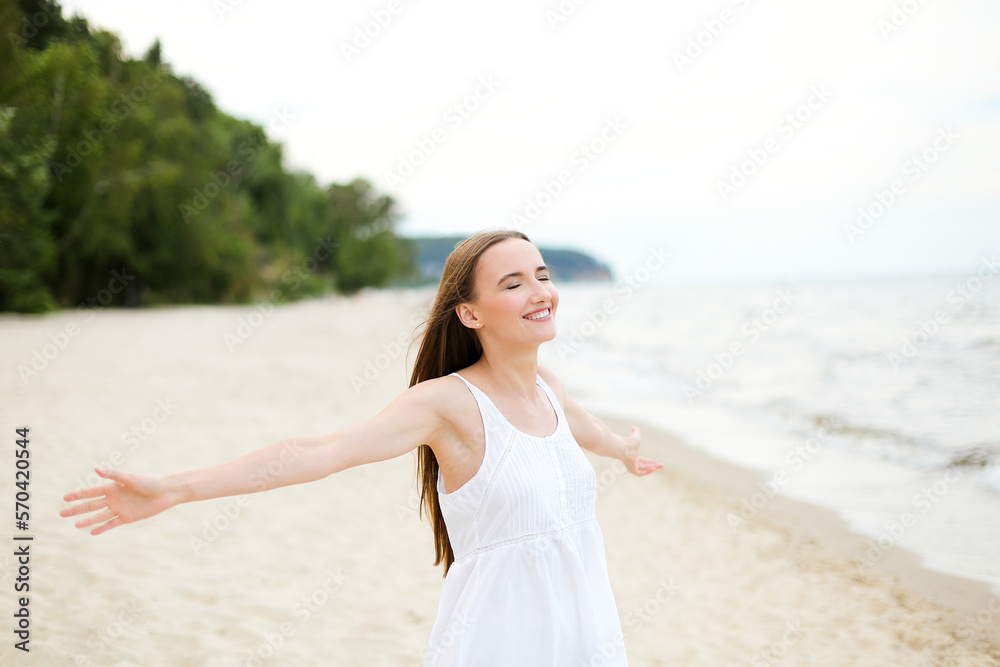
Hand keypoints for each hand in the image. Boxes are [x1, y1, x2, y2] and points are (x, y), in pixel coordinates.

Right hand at [60, 467, 179, 535]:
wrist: (165, 492)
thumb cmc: (148, 482)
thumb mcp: (129, 478)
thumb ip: (113, 475)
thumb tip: (96, 469)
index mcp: (112, 487)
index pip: (90, 492)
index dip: (77, 495)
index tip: (64, 497)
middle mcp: (113, 498)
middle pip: (91, 505)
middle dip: (76, 509)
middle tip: (61, 513)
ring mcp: (120, 508)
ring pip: (99, 516)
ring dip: (87, 520)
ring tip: (75, 525)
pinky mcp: (128, 517)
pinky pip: (112, 524)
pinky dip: (102, 528)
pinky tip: (92, 532)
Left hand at [619, 426, 663, 475]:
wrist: (622, 446)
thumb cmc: (628, 441)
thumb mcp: (635, 435)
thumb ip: (636, 432)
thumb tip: (635, 427)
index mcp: (633, 456)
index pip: (643, 460)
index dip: (650, 461)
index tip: (656, 461)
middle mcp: (632, 462)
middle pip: (645, 466)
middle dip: (654, 465)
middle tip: (662, 465)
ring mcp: (632, 466)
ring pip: (644, 469)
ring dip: (652, 468)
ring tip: (660, 466)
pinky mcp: (631, 469)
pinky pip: (640, 473)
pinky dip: (647, 472)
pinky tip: (654, 469)